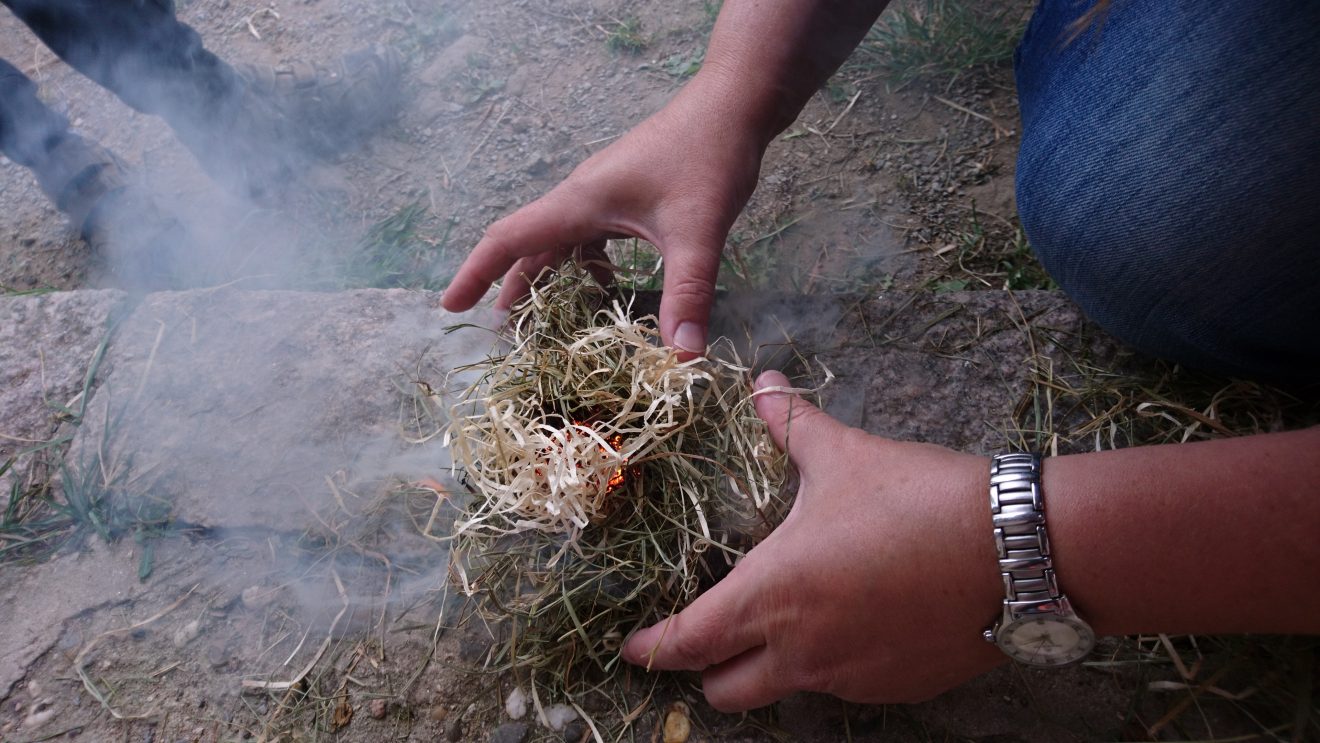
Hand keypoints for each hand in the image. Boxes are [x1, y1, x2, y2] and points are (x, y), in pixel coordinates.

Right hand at [440, 79, 765, 355]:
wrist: (735, 104)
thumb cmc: (709, 156)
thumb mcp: (698, 231)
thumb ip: (687, 294)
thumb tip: (682, 358)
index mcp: (581, 202)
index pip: (509, 239)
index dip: (476, 273)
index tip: (450, 306)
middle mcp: (583, 197)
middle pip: (531, 246)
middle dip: (511, 289)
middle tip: (501, 337)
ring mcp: (605, 194)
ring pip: (562, 243)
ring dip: (551, 281)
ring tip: (546, 323)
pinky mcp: (629, 194)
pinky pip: (593, 237)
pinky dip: (590, 267)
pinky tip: (609, 291)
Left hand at [621, 370, 1006, 710]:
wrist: (1019, 551)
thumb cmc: (919, 500)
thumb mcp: (846, 455)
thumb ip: (793, 425)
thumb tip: (765, 385)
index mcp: (772, 595)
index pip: (689, 642)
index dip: (653, 648)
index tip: (631, 648)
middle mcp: (802, 651)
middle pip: (726, 690)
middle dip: (707, 670)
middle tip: (709, 636)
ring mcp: (851, 679)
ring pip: (786, 689)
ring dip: (774, 663)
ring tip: (795, 615)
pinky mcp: (898, 687)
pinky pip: (845, 685)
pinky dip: (834, 662)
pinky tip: (859, 617)